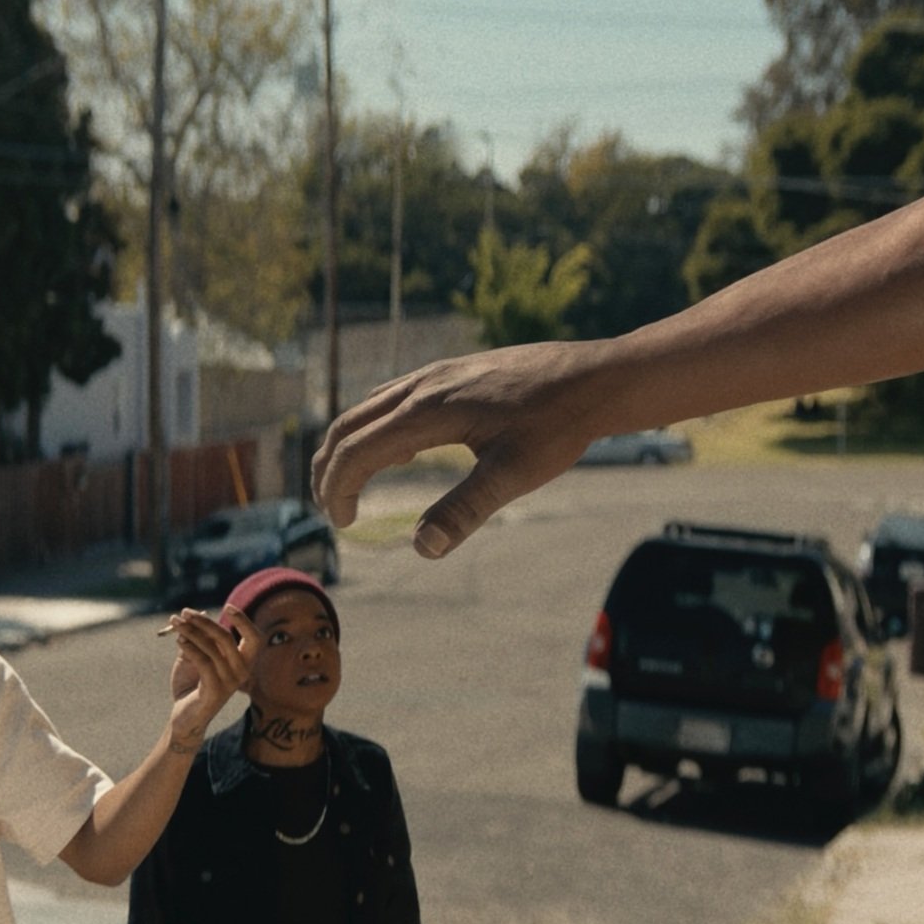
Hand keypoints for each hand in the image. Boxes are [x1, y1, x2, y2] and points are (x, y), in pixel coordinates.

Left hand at [165, 606, 259, 749]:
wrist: (184, 718)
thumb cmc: (191, 684)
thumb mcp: (196, 656)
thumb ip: (200, 638)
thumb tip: (197, 614)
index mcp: (244, 662)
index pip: (255, 638)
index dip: (244, 621)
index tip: (228, 606)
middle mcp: (242, 672)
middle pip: (227, 638)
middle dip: (204, 622)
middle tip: (185, 612)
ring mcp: (230, 683)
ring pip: (211, 648)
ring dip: (190, 632)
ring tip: (175, 623)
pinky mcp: (215, 692)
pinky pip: (203, 662)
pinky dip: (190, 648)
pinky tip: (179, 641)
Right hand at [311, 340, 604, 558]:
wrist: (593, 378)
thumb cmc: (557, 425)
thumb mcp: (513, 474)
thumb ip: (465, 510)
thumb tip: (422, 549)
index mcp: (428, 411)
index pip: (356, 449)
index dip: (338, 488)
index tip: (343, 525)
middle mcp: (423, 386)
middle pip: (349, 424)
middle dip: (330, 468)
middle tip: (331, 510)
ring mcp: (437, 375)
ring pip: (369, 408)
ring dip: (349, 445)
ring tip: (350, 484)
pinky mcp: (453, 374)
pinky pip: (395, 399)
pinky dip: (376, 427)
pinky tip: (398, 450)